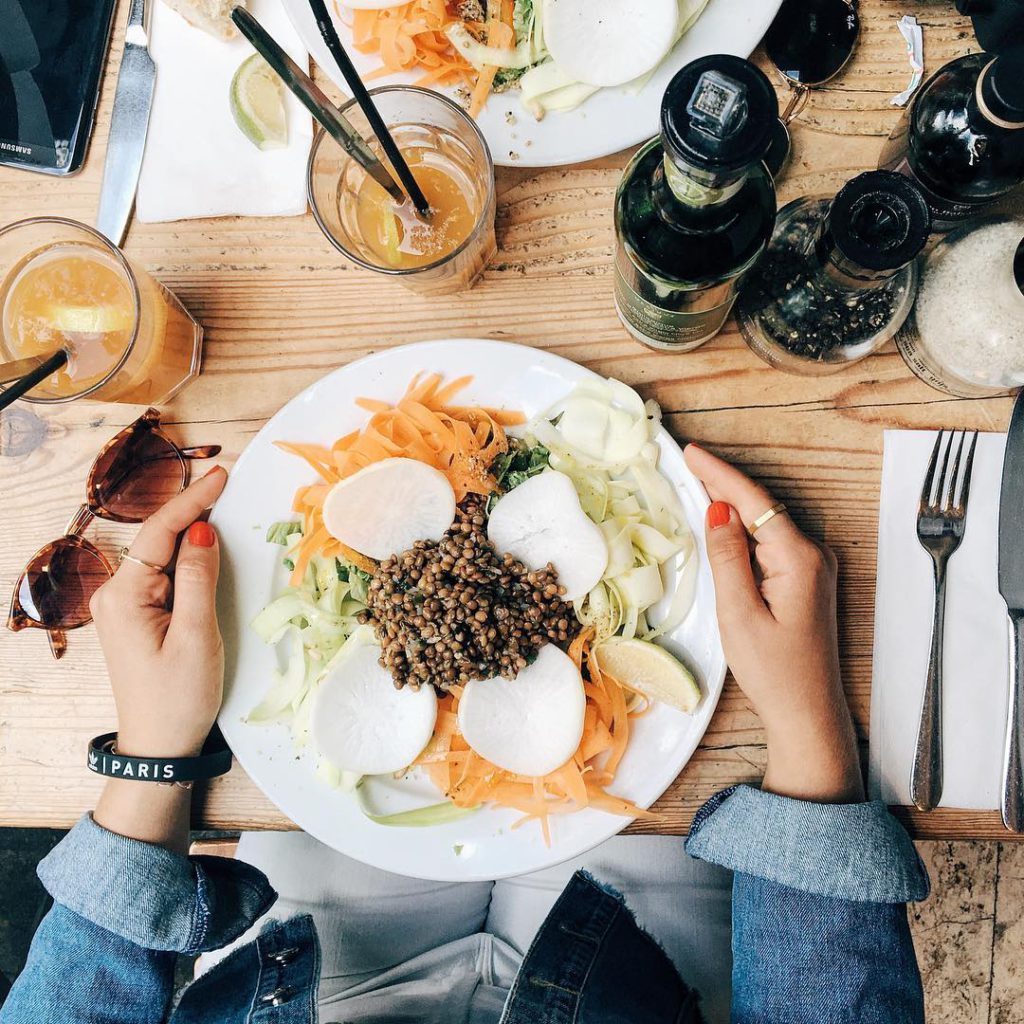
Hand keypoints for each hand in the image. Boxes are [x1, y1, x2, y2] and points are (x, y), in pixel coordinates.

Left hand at [90, 466, 227, 757]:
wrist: (159, 747)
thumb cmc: (179, 697)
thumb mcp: (197, 635)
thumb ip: (198, 578)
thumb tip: (202, 531)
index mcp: (125, 596)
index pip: (161, 532)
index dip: (193, 500)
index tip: (223, 475)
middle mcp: (116, 595)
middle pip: (158, 539)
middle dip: (192, 511)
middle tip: (228, 486)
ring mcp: (124, 607)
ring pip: (162, 556)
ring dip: (191, 534)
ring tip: (223, 509)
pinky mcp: (137, 617)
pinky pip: (163, 576)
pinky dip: (187, 559)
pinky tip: (207, 549)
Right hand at [683, 444, 863, 803]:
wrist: (807, 714)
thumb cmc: (773, 672)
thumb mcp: (739, 614)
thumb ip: (728, 558)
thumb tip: (719, 511)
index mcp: (800, 558)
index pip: (753, 502)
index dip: (719, 474)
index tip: (690, 451)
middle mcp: (814, 555)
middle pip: (762, 507)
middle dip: (724, 483)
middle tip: (687, 463)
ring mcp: (814, 568)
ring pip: (766, 524)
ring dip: (733, 506)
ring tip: (698, 485)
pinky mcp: (806, 581)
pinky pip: (771, 543)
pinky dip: (745, 530)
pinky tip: (724, 525)